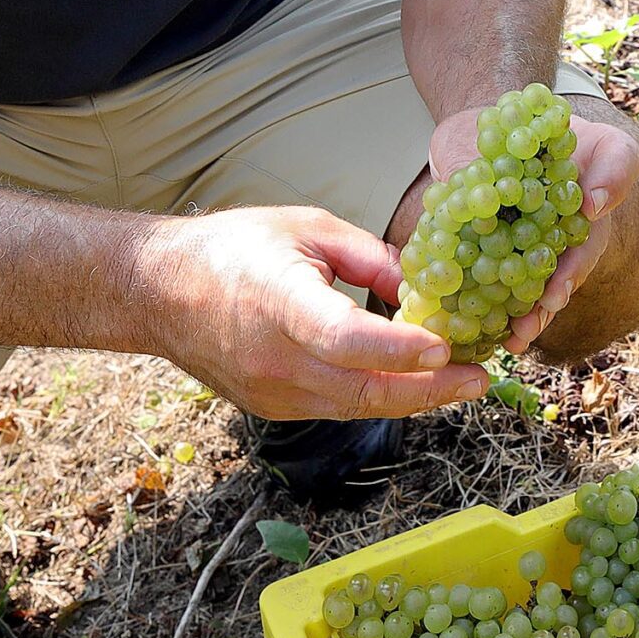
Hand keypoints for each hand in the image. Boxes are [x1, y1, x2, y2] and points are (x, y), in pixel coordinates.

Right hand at [134, 206, 491, 420]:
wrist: (158, 292)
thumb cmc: (234, 249)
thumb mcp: (308, 228)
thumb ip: (370, 259)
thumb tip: (426, 287)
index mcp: (279, 302)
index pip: (342, 337)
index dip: (397, 347)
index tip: (443, 345)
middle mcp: (274, 359)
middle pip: (362, 390)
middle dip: (430, 390)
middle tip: (480, 377)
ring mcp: (271, 393)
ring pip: (355, 408)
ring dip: (412, 398)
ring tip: (460, 380)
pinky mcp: (271, 409)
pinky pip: (336, 408)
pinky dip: (377, 397)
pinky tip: (410, 380)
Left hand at [423, 103, 638, 356]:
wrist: (503, 121)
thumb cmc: (566, 136)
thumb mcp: (606, 143)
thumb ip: (616, 168)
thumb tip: (596, 206)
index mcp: (576, 232)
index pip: (576, 260)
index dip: (566, 279)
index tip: (554, 296)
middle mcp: (542, 246)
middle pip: (539, 285)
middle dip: (532, 311)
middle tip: (521, 331)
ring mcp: (505, 244)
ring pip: (503, 284)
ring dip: (498, 311)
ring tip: (492, 333)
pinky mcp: (469, 237)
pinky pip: (464, 263)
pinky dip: (456, 282)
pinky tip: (446, 307)